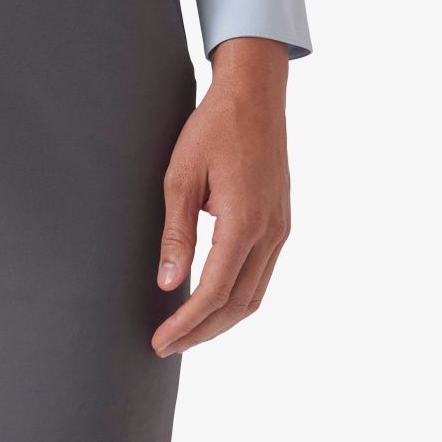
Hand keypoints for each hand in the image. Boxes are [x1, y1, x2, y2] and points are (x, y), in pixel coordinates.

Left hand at [151, 38, 291, 357]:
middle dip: (200, 333)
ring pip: (253, 297)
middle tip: (166, 347)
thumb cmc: (214, 128)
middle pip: (236, 306)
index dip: (185, 324)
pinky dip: (235, 301)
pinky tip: (211, 306)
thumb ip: (175, 235)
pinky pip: (260, 278)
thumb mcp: (180, 179)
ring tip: (186, 335)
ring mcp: (280, 230)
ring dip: (219, 323)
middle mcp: (270, 232)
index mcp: (244, 222)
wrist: (255, 94)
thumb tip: (167, 284)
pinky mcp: (281, 225)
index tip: (160, 341)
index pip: (213, 293)